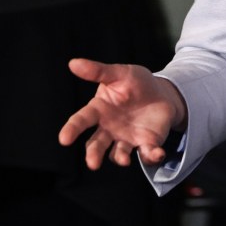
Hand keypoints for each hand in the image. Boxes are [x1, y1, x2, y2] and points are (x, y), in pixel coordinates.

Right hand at [58, 58, 186, 169]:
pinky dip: (151, 156)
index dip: (72, 129)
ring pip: (117, 153)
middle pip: (96, 144)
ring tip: (123, 159)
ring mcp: (126, 138)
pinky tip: (157, 153)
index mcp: (100, 110)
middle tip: (92, 163)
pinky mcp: (145, 144)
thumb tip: (73, 62)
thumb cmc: (136, 83)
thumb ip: (98, 71)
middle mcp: (109, 128)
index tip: (64, 139)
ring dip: (120, 157)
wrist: (162, 93)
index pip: (82, 120)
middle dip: (93, 154)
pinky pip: (146, 154)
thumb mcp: (119, 73)